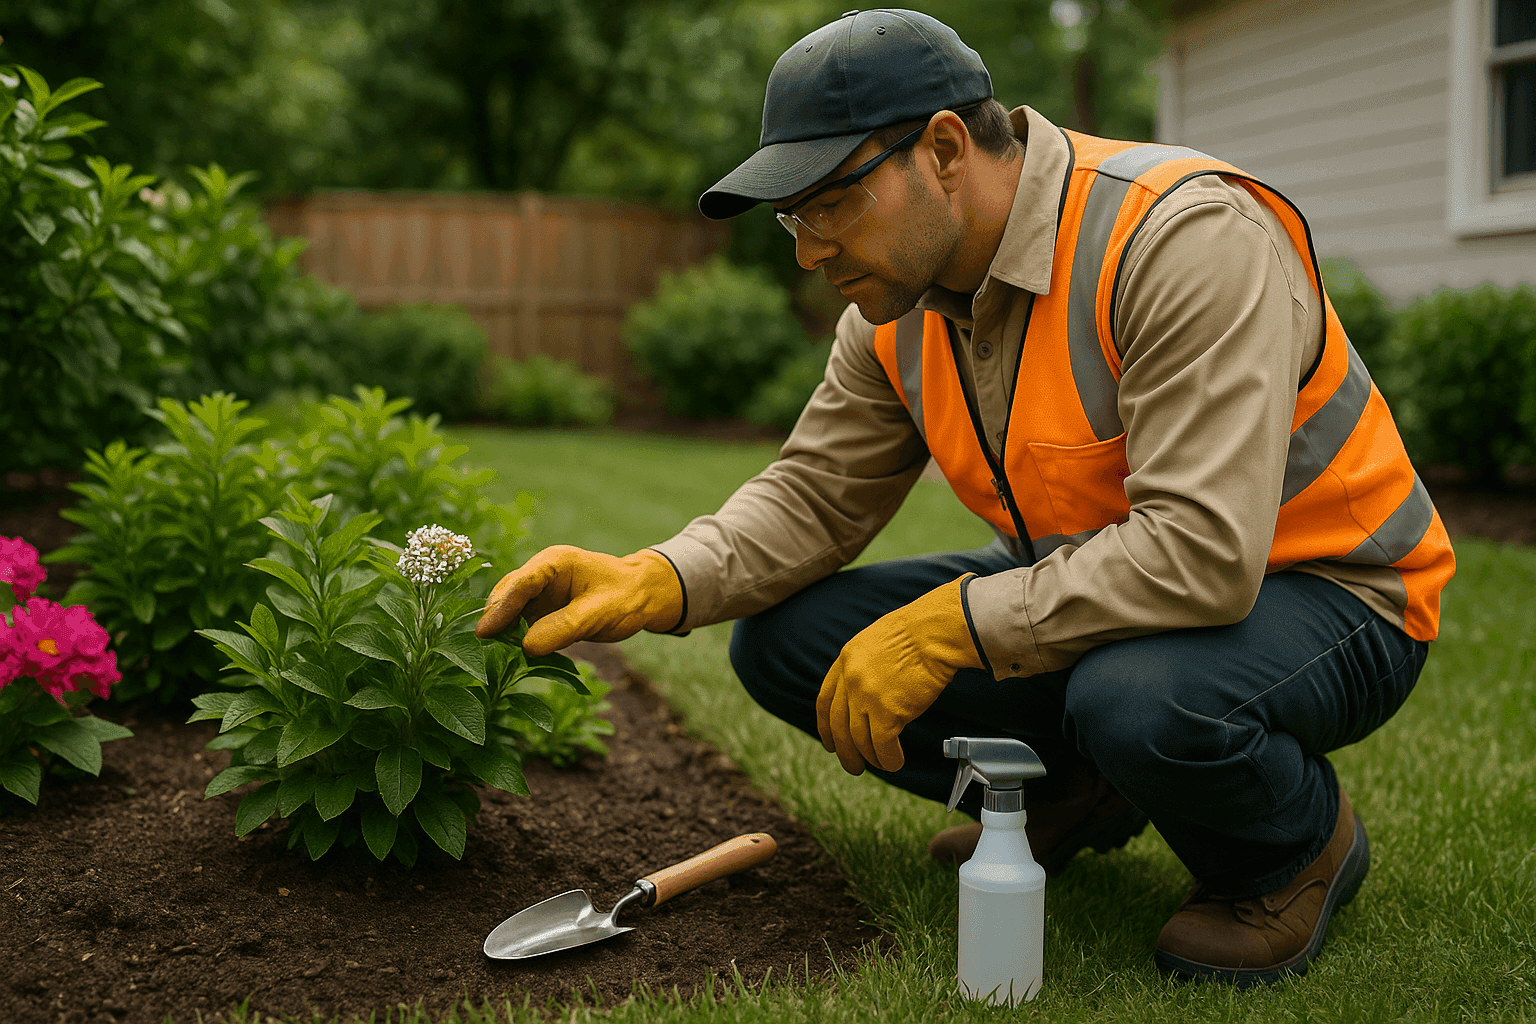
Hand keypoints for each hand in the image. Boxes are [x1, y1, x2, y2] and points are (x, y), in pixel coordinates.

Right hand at [474, 545, 683, 654]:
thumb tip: (525, 646)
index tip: (483, 632)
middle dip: (493, 621)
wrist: (644, 596)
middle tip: (476, 650)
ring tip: (485, 658)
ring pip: (510, 612)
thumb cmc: (626, 597)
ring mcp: (540, 593)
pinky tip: (505, 658)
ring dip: (500, 633)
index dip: (500, 608)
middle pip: (507, 596)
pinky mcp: (543, 611)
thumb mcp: (598, 613)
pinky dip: (513, 639)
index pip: (520, 583)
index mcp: (554, 563)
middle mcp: (541, 574)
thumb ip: (563, 627)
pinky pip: (522, 625)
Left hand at [816, 575, 982, 774]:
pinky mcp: (887, 711)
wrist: (936, 631)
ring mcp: (866, 696)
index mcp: (846, 659)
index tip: (829, 742)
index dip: (825, 726)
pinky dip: (888, 759)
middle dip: (844, 751)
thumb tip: (871, 689)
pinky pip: (882, 746)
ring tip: (880, 765)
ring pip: (859, 739)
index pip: (826, 701)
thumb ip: (867, 665)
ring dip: (870, 758)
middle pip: (838, 725)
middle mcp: (850, 679)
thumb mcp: (878, 641)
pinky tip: (894, 763)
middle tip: (853, 766)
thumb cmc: (919, 632)